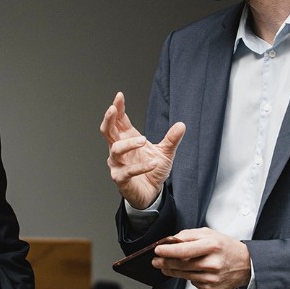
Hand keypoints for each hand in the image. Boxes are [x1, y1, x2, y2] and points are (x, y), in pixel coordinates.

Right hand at [100, 91, 185, 209]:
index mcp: (127, 138)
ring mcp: (117, 164)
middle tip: (113, 109)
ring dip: (128, 143)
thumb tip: (182, 124)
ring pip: (115, 149)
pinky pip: (128, 171)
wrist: (151, 193)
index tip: (119, 96)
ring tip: (143, 140)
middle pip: (107, 131)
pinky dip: (141, 167)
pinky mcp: (120, 178)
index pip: (119, 121)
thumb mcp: (165, 152)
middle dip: (109, 119)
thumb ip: (171, 139)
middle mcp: (119, 150)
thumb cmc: (153, 170)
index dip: (118, 108)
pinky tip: (153, 163)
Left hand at [151, 228, 251, 288]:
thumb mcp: (209, 233)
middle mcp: (213, 263)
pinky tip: (190, 272)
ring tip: (165, 266)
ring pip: (184, 276)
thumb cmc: (226, 247)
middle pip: (181, 264)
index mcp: (212, 246)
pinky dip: (188, 277)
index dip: (168, 251)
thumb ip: (189, 235)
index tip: (158, 250)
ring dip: (172, 271)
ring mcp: (212, 278)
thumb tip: (171, 240)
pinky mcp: (212, 288)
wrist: (246, 264)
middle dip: (164, 262)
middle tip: (156, 260)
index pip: (184, 250)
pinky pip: (193, 283)